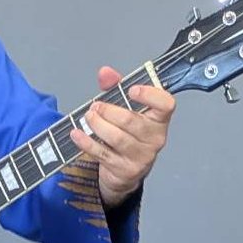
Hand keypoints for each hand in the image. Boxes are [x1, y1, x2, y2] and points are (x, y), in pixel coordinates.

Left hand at [69, 66, 175, 207]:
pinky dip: (86, 142)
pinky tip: (77, 133)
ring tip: (88, 117)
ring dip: (98, 125)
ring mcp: (141, 156)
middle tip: (96, 107)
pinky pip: (103, 154)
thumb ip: (116, 88)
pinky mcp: (124, 169)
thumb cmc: (127, 133)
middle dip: (109, 111)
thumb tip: (105, 73)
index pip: (166, 104)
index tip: (131, 89)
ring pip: (117, 138)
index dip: (150, 95)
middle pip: (132, 121)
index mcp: (159, 119)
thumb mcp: (125, 108)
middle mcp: (154, 138)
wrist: (124, 170)